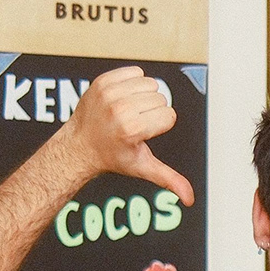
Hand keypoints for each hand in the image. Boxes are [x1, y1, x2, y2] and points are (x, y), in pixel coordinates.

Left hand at [65, 65, 193, 202]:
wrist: (79, 144)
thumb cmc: (112, 156)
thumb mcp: (142, 168)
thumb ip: (169, 179)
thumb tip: (190, 199)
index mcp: (131, 130)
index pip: (168, 116)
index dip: (160, 125)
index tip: (143, 133)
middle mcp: (119, 109)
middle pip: (160, 98)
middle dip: (152, 110)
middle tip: (134, 123)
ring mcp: (109, 93)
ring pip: (150, 83)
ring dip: (144, 95)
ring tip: (129, 110)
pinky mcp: (102, 81)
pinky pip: (135, 72)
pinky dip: (133, 82)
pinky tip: (122, 97)